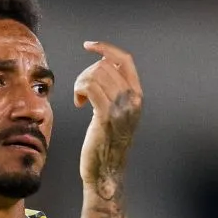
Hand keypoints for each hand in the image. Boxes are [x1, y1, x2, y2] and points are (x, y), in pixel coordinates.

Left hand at [73, 41, 142, 193]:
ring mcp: (121, 108)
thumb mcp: (118, 113)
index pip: (125, 60)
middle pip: (105, 65)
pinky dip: (79, 89)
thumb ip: (116, 91)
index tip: (89, 46)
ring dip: (81, 82)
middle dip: (87, 72)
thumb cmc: (107, 144)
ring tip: (80, 98)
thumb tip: (103, 67)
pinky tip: (79, 103)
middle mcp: (133, 100)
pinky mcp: (105, 117)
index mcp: (138, 96)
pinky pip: (89, 86)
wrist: (107, 172)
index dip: (106, 48)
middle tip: (80, 92)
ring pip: (95, 74)